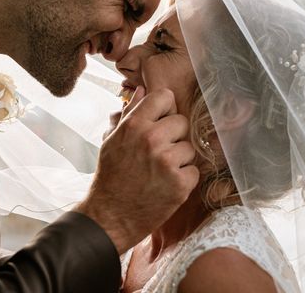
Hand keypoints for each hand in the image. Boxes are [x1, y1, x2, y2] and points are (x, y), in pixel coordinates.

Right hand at [75, 87, 198, 253]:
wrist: (110, 215)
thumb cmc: (110, 175)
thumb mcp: (112, 139)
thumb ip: (129, 113)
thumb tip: (142, 90)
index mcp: (134, 125)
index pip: (164, 96)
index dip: (164, 109)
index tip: (159, 121)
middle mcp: (151, 139)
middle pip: (181, 121)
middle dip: (173, 136)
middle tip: (158, 152)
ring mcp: (167, 161)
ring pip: (190, 147)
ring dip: (179, 159)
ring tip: (160, 170)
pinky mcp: (180, 183)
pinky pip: (194, 170)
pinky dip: (184, 178)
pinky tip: (166, 185)